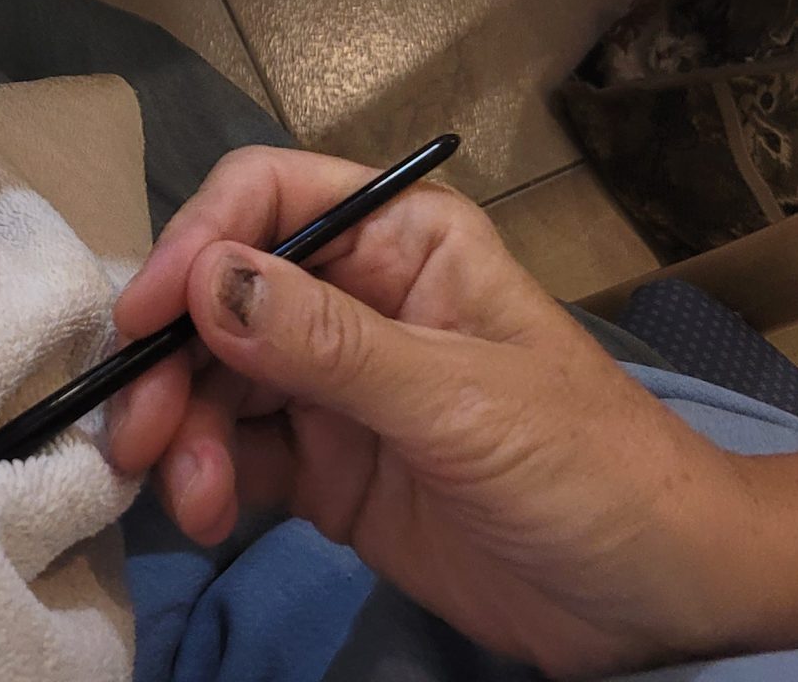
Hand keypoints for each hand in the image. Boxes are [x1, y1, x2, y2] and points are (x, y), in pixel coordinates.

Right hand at [107, 146, 797, 674]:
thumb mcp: (458, 399)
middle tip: (136, 432)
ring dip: (186, 429)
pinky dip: (208, 477)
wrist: (661, 599)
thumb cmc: (586, 466)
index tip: (146, 315)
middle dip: (173, 356)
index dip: (199, 241)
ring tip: (186, 496)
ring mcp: (337, 387)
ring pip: (221, 378)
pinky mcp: (328, 470)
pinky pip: (241, 453)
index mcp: (402, 240)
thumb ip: (329, 344)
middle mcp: (356, 296)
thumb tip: (207, 280)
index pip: (272, 199)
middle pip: (225, 295)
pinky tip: (207, 512)